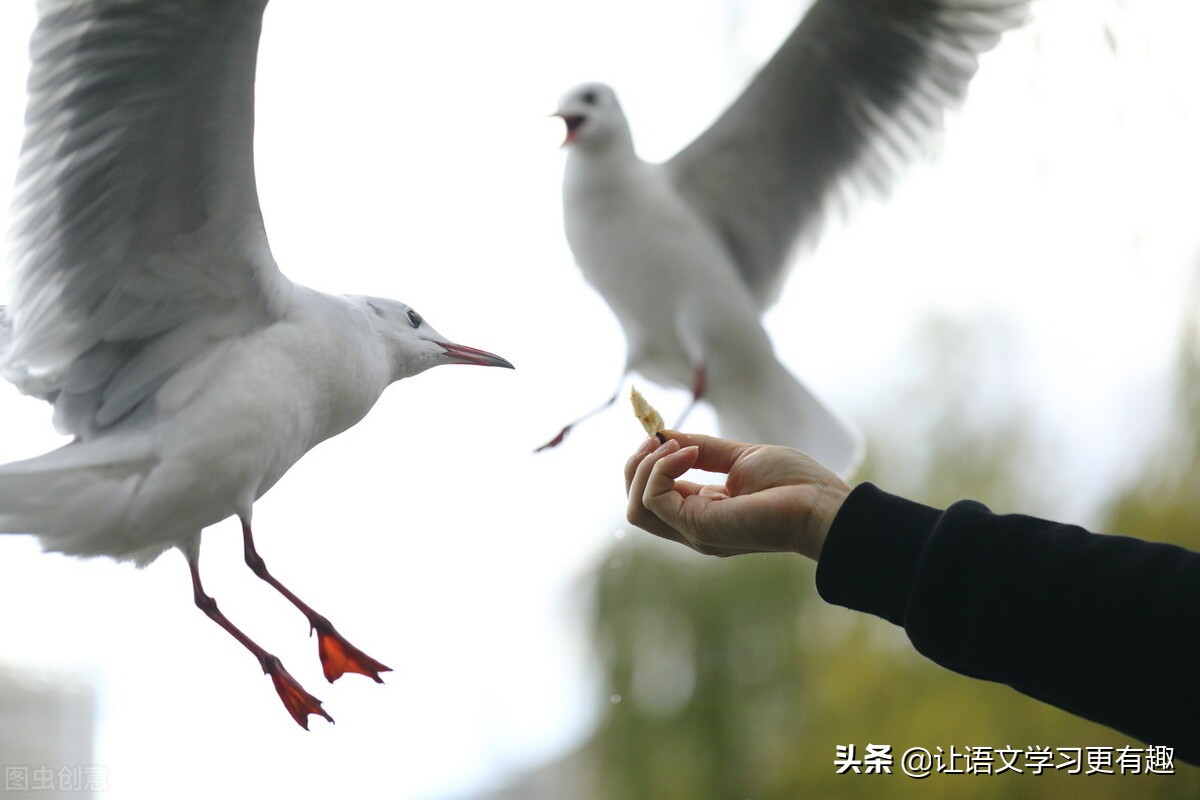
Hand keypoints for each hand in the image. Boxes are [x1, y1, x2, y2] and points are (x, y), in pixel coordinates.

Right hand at [624, 431, 850, 559]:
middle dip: (636, 464)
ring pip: (635, 506)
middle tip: (657, 437)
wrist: (821, 505)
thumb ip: (701, 448)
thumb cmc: (794, 484)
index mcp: (703, 512)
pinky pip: (653, 498)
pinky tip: (688, 455)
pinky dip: (661, 469)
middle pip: (634, 504)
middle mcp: (693, 526)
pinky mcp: (697, 526)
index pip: (653, 494)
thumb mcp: (739, 456)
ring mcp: (693, 530)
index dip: (648, 461)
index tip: (662, 433)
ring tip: (675, 446)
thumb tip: (663, 434)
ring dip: (645, 466)